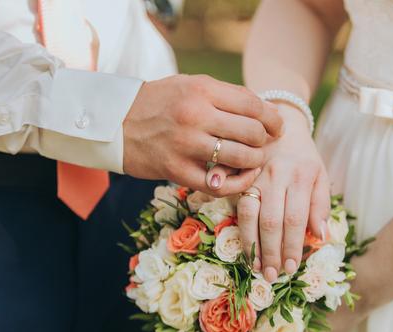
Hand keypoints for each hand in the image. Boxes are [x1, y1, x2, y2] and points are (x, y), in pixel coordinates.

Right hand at [123, 74, 282, 195]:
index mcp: (201, 90)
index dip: (272, 118)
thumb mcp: (189, 85)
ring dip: (256, 161)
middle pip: (251, 132)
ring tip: (257, 160)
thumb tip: (266, 111)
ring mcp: (185, 144)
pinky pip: (220, 184)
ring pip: (240, 158)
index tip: (278, 126)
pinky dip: (239, 183)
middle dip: (267, 141)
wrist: (114, 122)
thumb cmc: (158, 102)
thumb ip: (226, 95)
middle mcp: (195, 115)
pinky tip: (244, 178)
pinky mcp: (176, 170)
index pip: (252, 104)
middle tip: (268, 145)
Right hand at [208, 104, 329, 280]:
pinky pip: (236, 203)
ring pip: (249, 213)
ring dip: (251, 243)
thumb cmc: (304, 156)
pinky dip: (238, 226)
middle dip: (271, 251)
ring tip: (254, 266)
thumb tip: (320, 236)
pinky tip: (241, 244)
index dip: (292, 246)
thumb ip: (321, 205)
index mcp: (300, 176)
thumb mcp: (321, 175)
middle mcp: (276, 176)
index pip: (295, 218)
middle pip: (271, 220)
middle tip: (271, 275)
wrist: (281, 125)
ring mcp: (254, 175)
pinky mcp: (240, 176)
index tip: (291, 268)